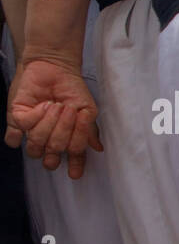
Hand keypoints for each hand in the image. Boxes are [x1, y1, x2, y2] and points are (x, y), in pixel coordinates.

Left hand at [4, 55, 100, 178]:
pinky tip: (41, 105)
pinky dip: (34, 116)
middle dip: (62, 133)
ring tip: (55, 106)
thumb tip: (96, 148)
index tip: (74, 174)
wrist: (54, 68)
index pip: (71, 158)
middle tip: (69, 113)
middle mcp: (49, 138)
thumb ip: (89, 130)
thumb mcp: (87, 109)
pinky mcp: (16, 119)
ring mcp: (32, 131)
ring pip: (35, 145)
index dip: (73, 167)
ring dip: (48, 124)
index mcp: (68, 138)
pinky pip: (22, 129)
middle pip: (52, 152)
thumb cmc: (72, 89)